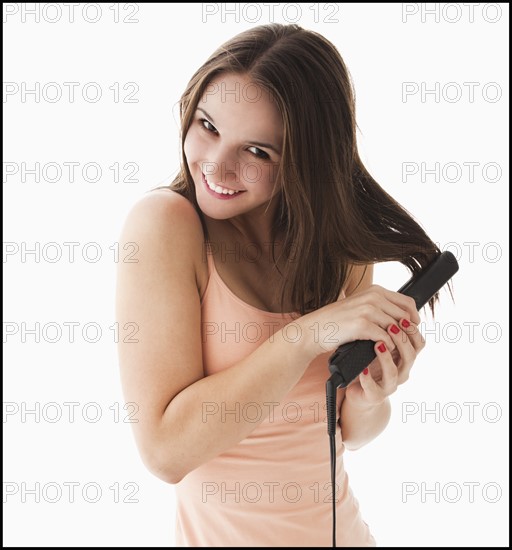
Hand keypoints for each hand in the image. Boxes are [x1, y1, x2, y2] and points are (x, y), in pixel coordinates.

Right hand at [297, 284, 420, 358]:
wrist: (314, 330)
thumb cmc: (336, 321)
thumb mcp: (360, 308)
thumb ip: (380, 308)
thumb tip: (403, 319)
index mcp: (374, 290)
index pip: (407, 302)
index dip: (414, 317)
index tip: (413, 329)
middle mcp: (373, 296)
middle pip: (405, 316)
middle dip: (406, 332)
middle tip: (402, 344)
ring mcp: (367, 309)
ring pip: (396, 328)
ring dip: (397, 341)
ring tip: (391, 349)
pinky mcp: (362, 324)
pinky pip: (385, 337)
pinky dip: (386, 346)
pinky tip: (381, 349)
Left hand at [344, 318, 425, 408]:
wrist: (357, 387)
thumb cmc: (369, 361)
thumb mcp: (379, 342)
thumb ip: (387, 328)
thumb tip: (390, 302)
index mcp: (403, 356)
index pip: (418, 342)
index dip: (413, 330)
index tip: (402, 317)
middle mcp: (401, 370)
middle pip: (411, 355)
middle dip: (402, 340)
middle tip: (391, 327)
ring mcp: (388, 384)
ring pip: (394, 372)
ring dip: (387, 357)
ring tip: (378, 345)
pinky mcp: (375, 395)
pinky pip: (373, 388)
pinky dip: (368, 379)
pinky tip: (363, 369)